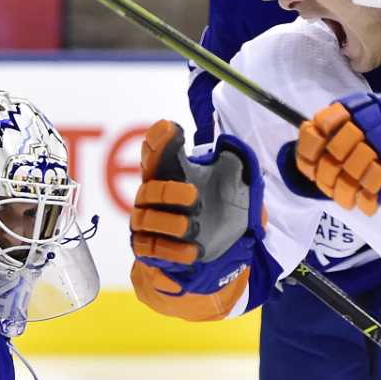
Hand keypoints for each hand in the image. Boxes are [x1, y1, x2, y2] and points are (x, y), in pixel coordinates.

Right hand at [130, 119, 265, 319]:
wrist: (225, 247)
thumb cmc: (223, 206)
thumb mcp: (236, 182)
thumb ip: (235, 163)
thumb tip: (229, 148)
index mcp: (171, 172)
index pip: (156, 149)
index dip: (160, 138)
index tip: (171, 129)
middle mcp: (153, 195)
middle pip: (149, 189)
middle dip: (169, 192)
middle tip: (195, 196)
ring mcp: (147, 222)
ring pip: (144, 220)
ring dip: (169, 223)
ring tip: (192, 227)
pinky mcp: (148, 249)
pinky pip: (150, 250)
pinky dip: (171, 251)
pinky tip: (193, 251)